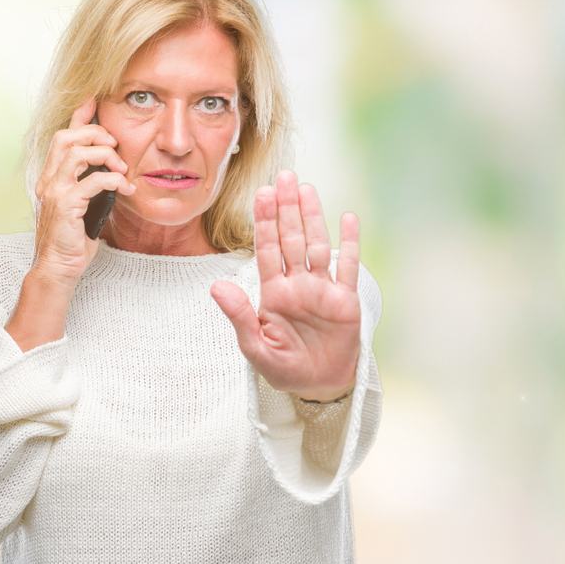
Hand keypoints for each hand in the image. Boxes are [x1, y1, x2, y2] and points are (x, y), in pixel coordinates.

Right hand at [33, 98, 134, 285]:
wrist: (60, 267)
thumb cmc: (74, 238)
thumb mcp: (87, 204)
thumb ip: (94, 184)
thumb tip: (114, 169)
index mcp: (53, 176)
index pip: (63, 137)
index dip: (79, 116)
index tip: (95, 101)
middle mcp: (49, 180)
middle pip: (67, 137)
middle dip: (95, 132)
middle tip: (116, 144)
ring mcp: (54, 192)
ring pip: (77, 153)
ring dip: (105, 155)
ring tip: (122, 168)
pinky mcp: (65, 206)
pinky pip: (91, 181)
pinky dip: (113, 180)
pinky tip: (125, 190)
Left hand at [211, 171, 361, 401]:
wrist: (318, 386)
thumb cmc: (284, 368)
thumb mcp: (255, 346)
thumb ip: (238, 315)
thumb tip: (216, 285)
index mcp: (273, 293)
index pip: (267, 250)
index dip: (264, 222)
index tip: (261, 195)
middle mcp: (297, 284)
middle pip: (291, 238)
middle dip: (286, 209)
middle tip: (282, 177)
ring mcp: (322, 289)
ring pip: (316, 245)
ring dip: (312, 217)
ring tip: (305, 189)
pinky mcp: (345, 300)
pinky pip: (347, 267)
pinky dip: (349, 243)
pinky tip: (347, 218)